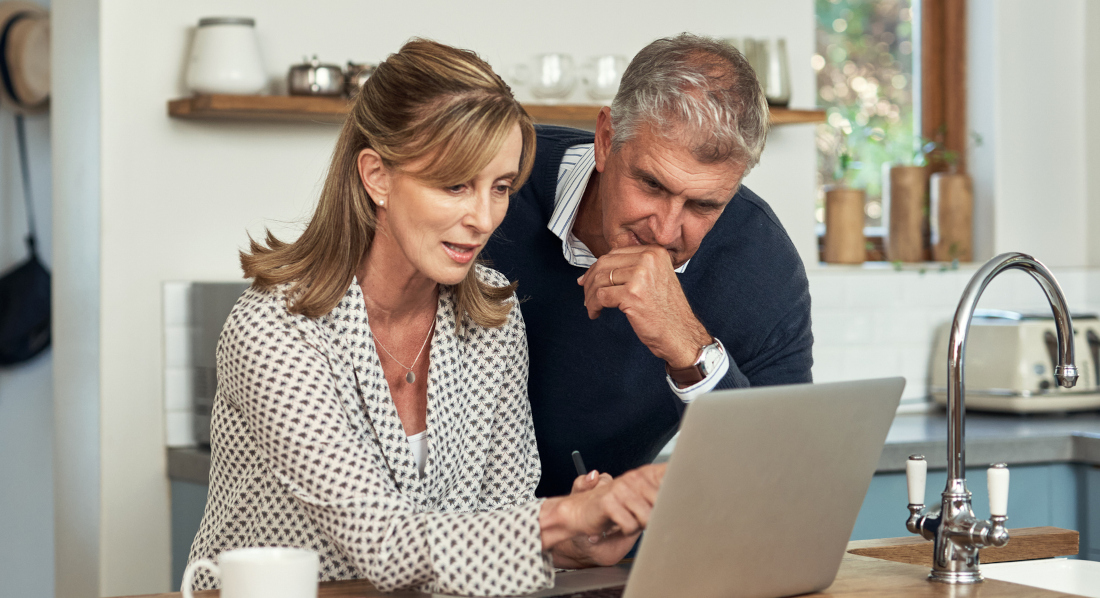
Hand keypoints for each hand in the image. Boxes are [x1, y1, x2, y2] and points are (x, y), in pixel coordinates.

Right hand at [541, 464, 667, 566]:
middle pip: (662, 503)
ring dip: (638, 526)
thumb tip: (677, 502)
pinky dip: (625, 530)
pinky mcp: (609, 502)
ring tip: (627, 521)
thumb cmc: (610, 510)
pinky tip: (617, 525)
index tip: (675, 497)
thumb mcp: (639, 503)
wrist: (578, 513)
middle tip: (640, 518)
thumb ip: (657, 499)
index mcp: (643, 475)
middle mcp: (633, 478)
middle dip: (655, 517)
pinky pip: (630, 525)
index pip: (668, 475)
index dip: (675, 487)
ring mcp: (621, 489)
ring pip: (647, 517)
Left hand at [577, 246, 710, 367]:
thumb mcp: (656, 278)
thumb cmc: (667, 312)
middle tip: (586, 295)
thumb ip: (633, 268)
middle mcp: (648, 259)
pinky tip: (596, 313)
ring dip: (590, 296)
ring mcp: (640, 276)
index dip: (597, 267)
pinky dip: (594, 306)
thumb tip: (596, 269)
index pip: (615, 253)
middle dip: (590, 281)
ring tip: (591, 306)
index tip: (588, 279)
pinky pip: (601, 296)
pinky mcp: (632, 294)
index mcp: (654, 252)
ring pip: (600, 280)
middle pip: (604, 264)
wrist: (681, 334)